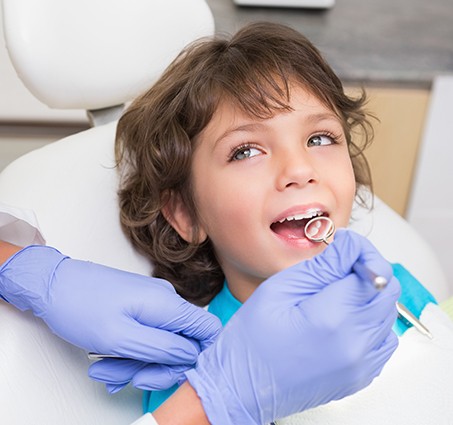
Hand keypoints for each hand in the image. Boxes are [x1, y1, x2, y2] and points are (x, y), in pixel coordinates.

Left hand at [0, 245, 220, 389]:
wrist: (53, 285)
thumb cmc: (79, 305)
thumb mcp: (121, 338)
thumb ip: (162, 348)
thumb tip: (191, 355)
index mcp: (167, 304)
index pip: (208, 329)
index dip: (198, 356)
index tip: (172, 371)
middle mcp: (165, 301)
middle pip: (182, 344)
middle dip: (155, 367)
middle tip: (129, 378)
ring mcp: (152, 304)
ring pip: (160, 344)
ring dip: (136, 364)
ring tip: (106, 369)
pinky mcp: (139, 308)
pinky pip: (145, 337)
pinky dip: (129, 354)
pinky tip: (108, 362)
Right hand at [185, 229, 400, 424]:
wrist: (242, 387)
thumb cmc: (252, 340)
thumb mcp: (280, 288)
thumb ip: (322, 266)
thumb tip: (350, 245)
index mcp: (332, 318)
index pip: (375, 271)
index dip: (361, 253)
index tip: (344, 250)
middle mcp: (355, 345)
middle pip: (388, 291)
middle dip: (367, 271)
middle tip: (337, 270)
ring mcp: (361, 365)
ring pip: (387, 314)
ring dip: (368, 296)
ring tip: (334, 297)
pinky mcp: (360, 376)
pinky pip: (382, 340)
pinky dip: (368, 322)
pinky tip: (341, 320)